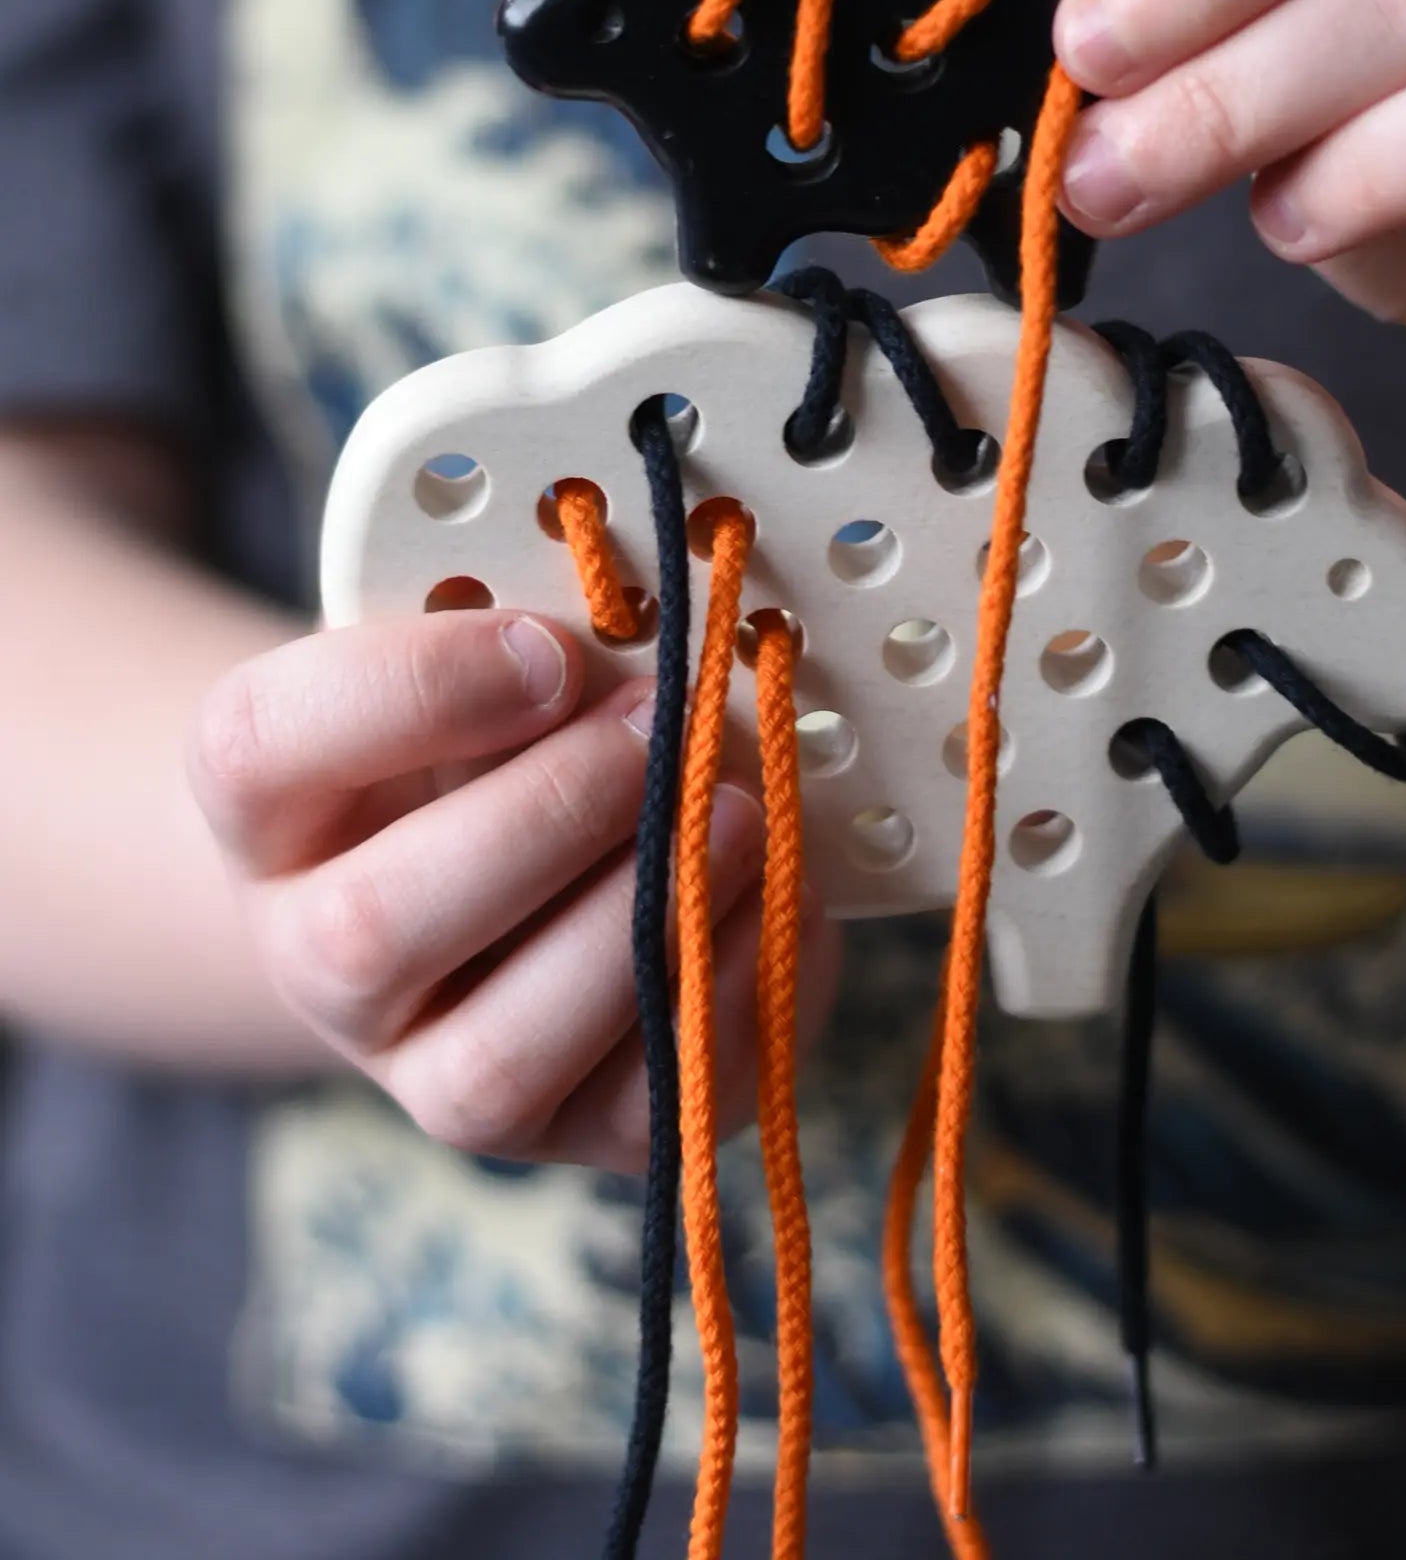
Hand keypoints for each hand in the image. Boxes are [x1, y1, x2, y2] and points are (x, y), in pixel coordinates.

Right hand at [188, 612, 839, 1168]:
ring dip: (637, 924)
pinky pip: (638, 1108)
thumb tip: (664, 644)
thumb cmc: (499, 739)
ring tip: (740, 812)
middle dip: (548, 816)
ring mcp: (426, 1071)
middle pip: (369, 930)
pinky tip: (775, 894)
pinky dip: (725, 995)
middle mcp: (314, 961)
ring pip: (494, 1061)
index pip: (257, 747)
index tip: (552, 648)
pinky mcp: (559, 1135)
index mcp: (268, 807)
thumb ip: (536, 644)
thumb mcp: (485, 662)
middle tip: (663, 728)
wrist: (505, 877)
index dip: (414, 690)